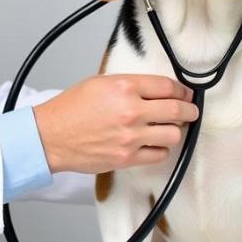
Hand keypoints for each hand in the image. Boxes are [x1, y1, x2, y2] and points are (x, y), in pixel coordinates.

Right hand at [33, 75, 198, 173]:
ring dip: (174, 130)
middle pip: (177, 110)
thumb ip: (129, 84)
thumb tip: (155, 90)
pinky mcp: (127, 158)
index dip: (182, 90)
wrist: (51, 136)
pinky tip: (154, 143)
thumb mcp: (100, 83)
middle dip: (189, 110)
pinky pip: (159, 154)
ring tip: (169, 128)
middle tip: (191, 110)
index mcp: (124, 87)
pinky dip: (161, 148)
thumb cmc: (71, 109)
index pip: (168, 86)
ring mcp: (131, 136)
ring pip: (173, 134)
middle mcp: (131, 111)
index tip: (185, 93)